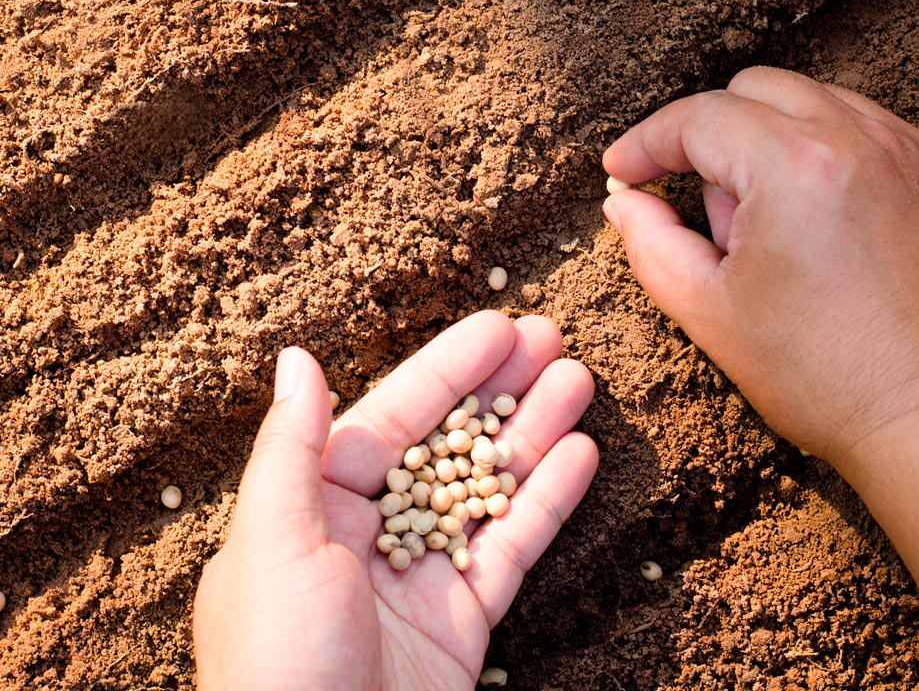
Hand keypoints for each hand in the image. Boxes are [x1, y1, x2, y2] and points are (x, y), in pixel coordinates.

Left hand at [193, 310, 597, 690]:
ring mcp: (421, 573)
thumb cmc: (274, 662)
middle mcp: (371, 531)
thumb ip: (292, 448)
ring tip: (579, 378)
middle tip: (553, 338)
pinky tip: (581, 454)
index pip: (392, 418)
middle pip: (448, 442)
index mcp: (317, 505)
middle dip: (500, 390)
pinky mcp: (462, 617)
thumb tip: (296, 358)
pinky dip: (547, 502)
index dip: (448, 370)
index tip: (499, 327)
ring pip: (487, 486)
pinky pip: (510, 547)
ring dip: (534, 432)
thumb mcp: (272, 542)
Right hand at [602, 66, 918, 464]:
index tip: (623, 170)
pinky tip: (820, 219)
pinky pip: (870, 131)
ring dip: (770, 140)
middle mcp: (860, 139)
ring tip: (768, 223)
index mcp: (793, 167)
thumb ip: (651, 241)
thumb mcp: (706, 309)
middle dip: (709, 133)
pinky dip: (829, 155)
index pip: (697, 118)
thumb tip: (627, 203)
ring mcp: (913, 152)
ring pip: (814, 101)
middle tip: (698, 202)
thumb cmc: (818, 374)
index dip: (646, 142)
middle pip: (755, 90)